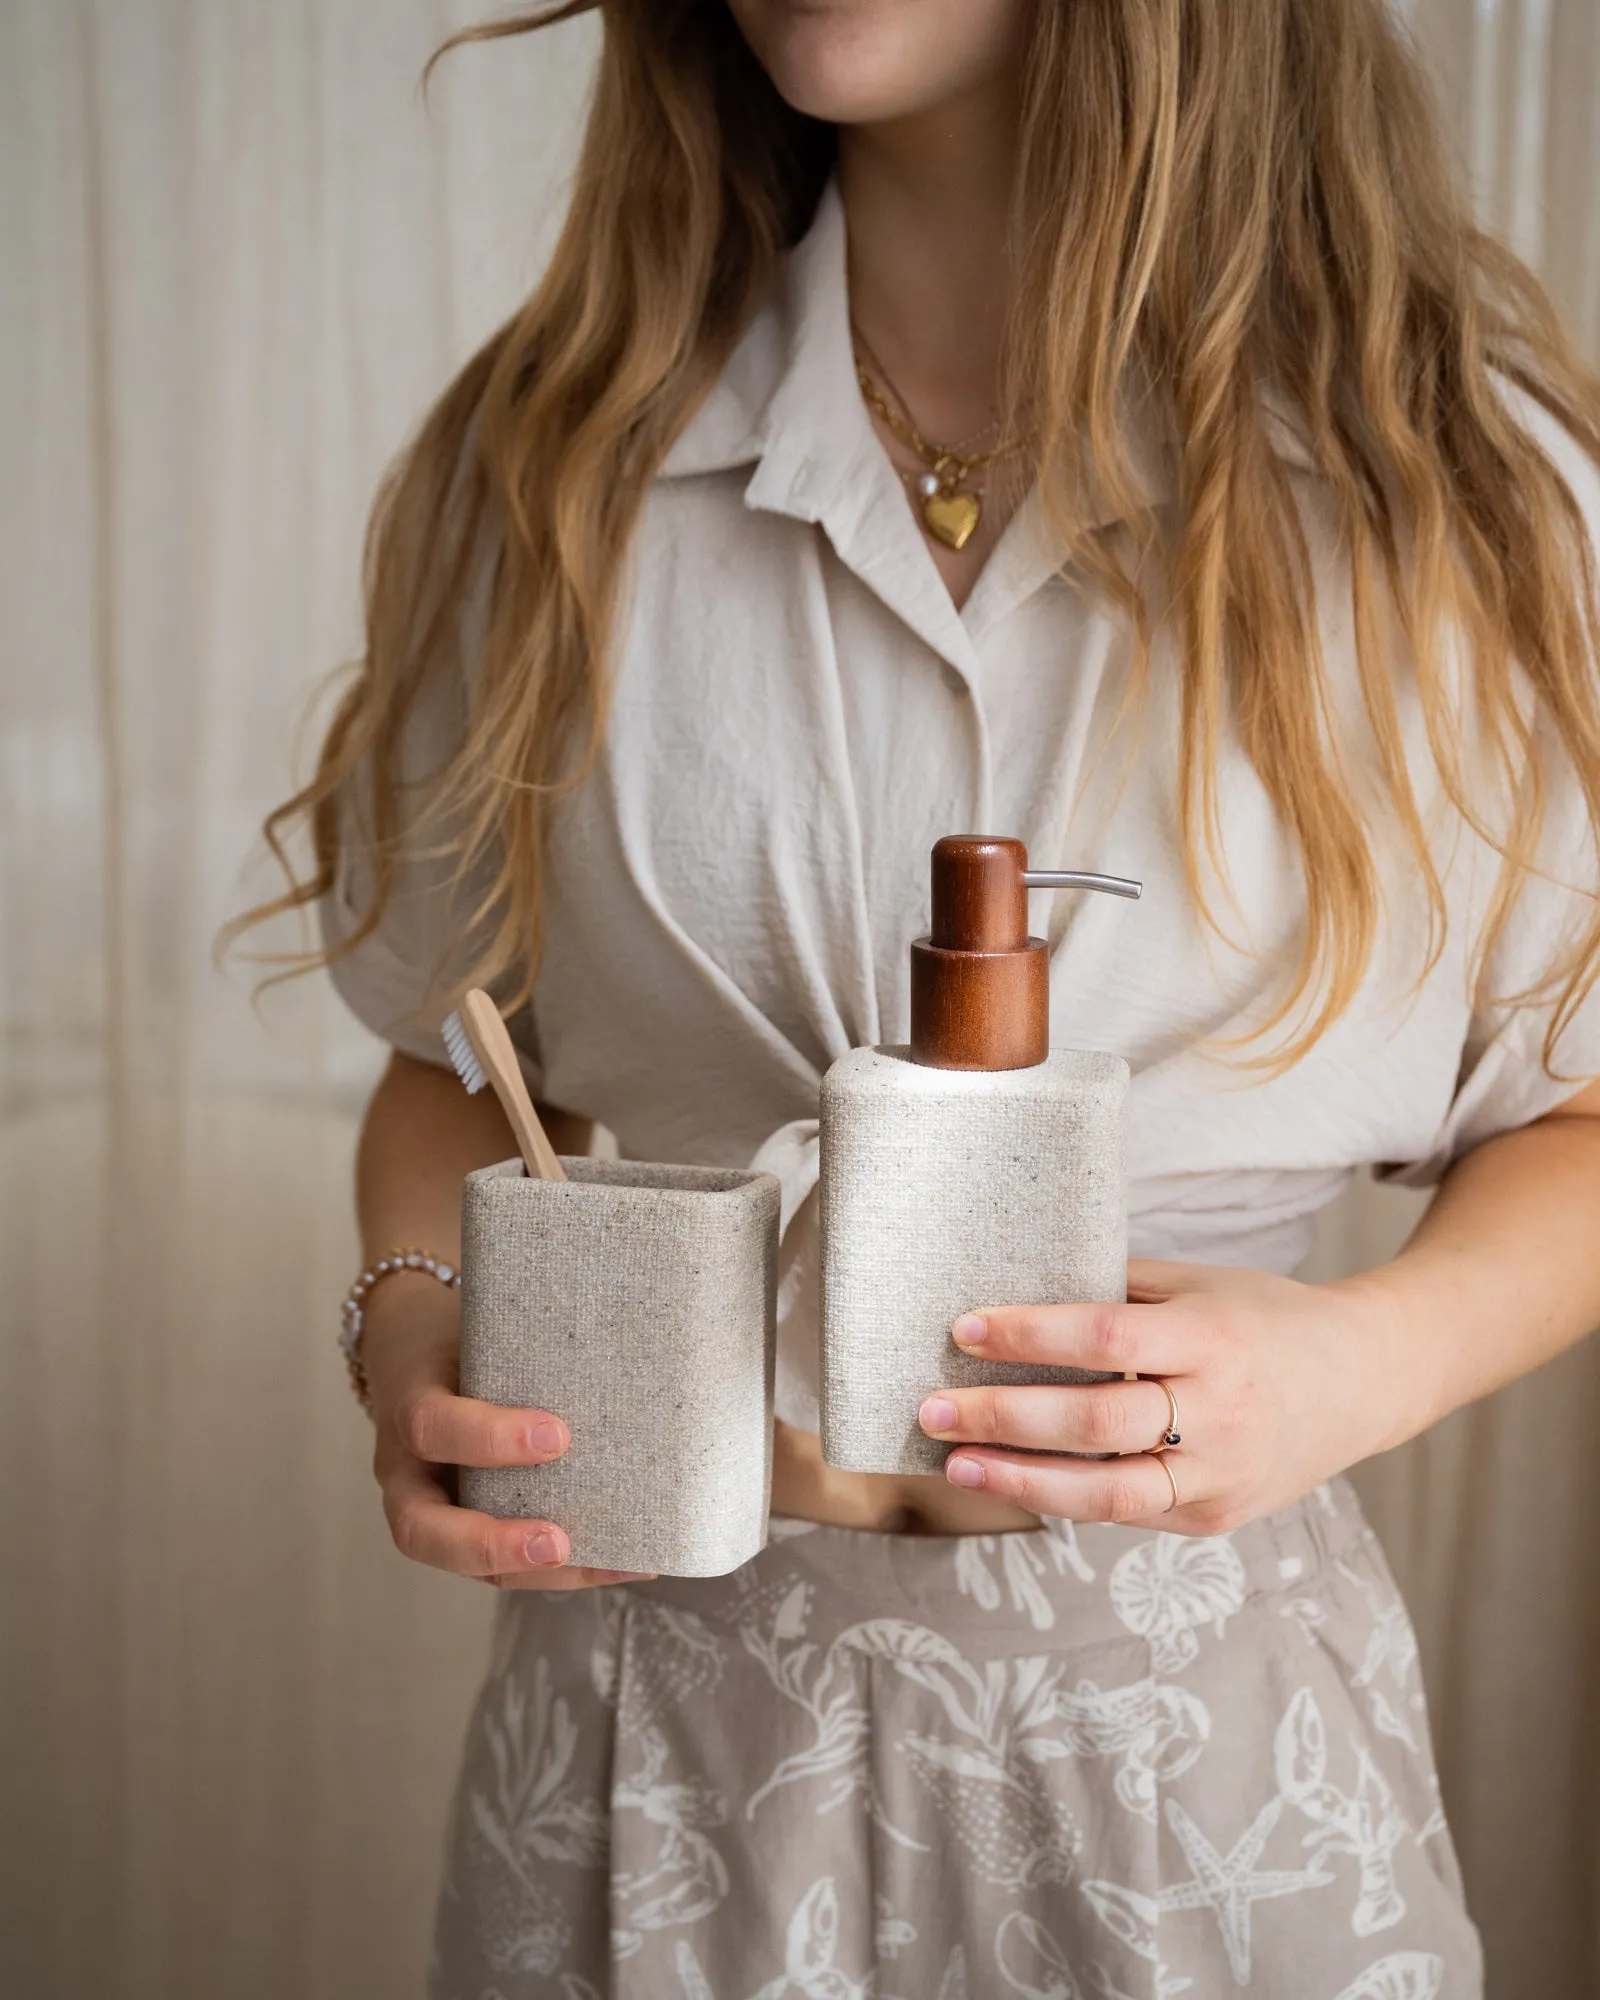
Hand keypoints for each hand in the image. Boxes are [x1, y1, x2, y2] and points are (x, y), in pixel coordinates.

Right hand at [362, 1272, 649, 1588]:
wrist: (417, 1352)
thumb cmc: (458, 1339)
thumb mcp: (473, 1327)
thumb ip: (521, 1341)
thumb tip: (617, 1332)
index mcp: (407, 1409)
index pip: (431, 1427)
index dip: (487, 1437)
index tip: (556, 1434)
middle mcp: (408, 1474)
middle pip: (422, 1531)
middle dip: (490, 1545)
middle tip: (556, 1542)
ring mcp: (434, 1510)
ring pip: (467, 1566)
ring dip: (541, 1574)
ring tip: (614, 1564)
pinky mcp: (468, 1530)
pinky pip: (504, 1566)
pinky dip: (566, 1570)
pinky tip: (627, 1562)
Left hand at [916, 1260, 1409, 1535]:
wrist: (1362, 1380)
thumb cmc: (1262, 1318)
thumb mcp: (1199, 1284)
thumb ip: (1120, 1293)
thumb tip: (1017, 1293)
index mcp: (1212, 1336)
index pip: (1106, 1338)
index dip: (1030, 1335)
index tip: (964, 1328)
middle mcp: (1220, 1411)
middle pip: (1095, 1422)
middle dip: (1003, 1416)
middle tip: (930, 1407)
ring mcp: (1220, 1475)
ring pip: (1106, 1492)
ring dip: (1019, 1480)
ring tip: (954, 1464)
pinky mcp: (1215, 1517)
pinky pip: (1127, 1512)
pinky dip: (1065, 1498)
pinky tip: (1012, 1480)